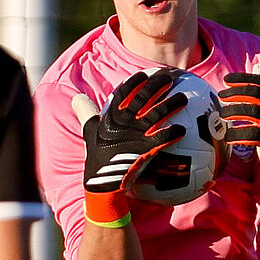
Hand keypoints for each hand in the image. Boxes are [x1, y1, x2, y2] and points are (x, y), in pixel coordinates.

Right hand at [77, 70, 186, 195]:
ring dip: (172, 104)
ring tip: (183, 98)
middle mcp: (124, 122)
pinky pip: (164, 138)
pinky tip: (183, 130)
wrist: (102, 183)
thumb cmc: (97, 157)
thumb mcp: (89, 132)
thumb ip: (86, 113)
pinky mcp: (145, 150)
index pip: (124, 93)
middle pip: (144, 97)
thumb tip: (76, 97)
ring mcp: (135, 135)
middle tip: (168, 78)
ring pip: (158, 114)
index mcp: (111, 116)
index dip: (135, 82)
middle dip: (157, 85)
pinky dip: (174, 132)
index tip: (144, 75)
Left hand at [219, 72, 259, 176]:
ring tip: (221, 115)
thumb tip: (257, 66)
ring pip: (253, 112)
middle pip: (256, 94)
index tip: (226, 80)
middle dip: (236, 93)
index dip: (242, 79)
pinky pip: (253, 135)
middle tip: (221, 96)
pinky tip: (228, 137)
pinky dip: (239, 135)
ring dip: (234, 112)